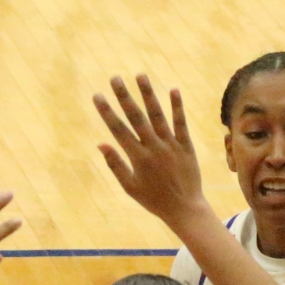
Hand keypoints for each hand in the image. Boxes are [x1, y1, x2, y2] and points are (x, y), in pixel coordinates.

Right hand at [94, 74, 209, 226]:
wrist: (185, 209)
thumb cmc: (153, 199)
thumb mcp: (130, 186)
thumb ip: (116, 164)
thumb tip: (101, 144)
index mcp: (138, 158)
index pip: (119, 130)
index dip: (107, 111)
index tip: (97, 95)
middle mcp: (154, 148)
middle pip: (136, 117)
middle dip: (124, 96)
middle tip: (115, 78)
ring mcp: (171, 146)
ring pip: (158, 115)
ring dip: (148, 95)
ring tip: (140, 75)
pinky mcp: (186, 146)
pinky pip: (181, 123)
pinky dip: (177, 107)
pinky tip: (173, 89)